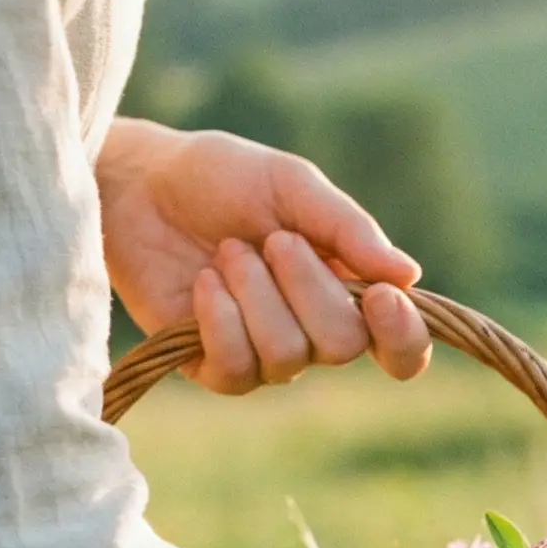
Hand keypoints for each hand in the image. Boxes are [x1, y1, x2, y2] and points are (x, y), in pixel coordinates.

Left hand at [94, 116, 431, 392]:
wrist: (137, 186)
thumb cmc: (220, 179)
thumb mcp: (291, 184)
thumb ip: (348, 228)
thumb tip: (409, 276)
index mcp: (348, 291)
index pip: (402, 349)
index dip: (403, 337)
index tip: (383, 297)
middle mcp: (314, 333)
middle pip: (343, 345)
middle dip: (308, 286)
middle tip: (273, 240)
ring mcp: (264, 356)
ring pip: (289, 355)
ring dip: (256, 293)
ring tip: (227, 252)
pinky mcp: (213, 366)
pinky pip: (236, 368)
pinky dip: (220, 318)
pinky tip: (204, 282)